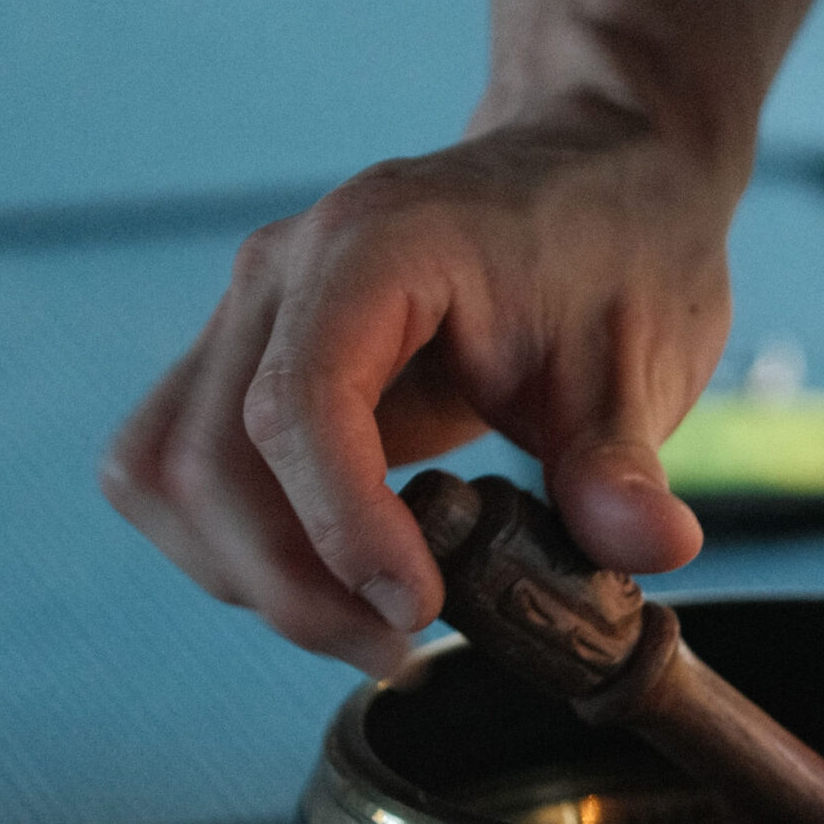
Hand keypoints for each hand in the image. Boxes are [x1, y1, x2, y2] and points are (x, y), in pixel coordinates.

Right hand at [100, 117, 732, 674]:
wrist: (594, 177)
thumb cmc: (618, 255)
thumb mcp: (647, 362)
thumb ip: (626, 466)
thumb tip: (652, 546)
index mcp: (377, 248)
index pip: (300, 401)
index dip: (342, 526)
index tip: (416, 607)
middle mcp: (283, 273)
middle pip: (210, 458)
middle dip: (293, 582)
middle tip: (399, 645)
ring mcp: (251, 316)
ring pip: (171, 473)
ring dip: (251, 576)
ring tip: (366, 624)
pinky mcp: (245, 363)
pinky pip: (182, 470)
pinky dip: (236, 548)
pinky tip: (332, 580)